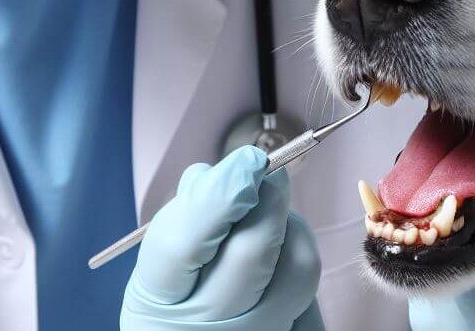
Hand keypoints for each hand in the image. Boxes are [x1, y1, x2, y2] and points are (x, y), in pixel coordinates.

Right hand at [121, 146, 324, 330]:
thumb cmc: (179, 303)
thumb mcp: (162, 269)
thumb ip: (189, 217)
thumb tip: (231, 170)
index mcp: (158, 301)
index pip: (184, 243)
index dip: (220, 195)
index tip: (248, 161)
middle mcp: (206, 326)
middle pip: (250, 253)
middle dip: (268, 200)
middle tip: (268, 173)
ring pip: (297, 267)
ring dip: (291, 227)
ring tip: (272, 218)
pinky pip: (316, 289)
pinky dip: (301, 258)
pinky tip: (282, 254)